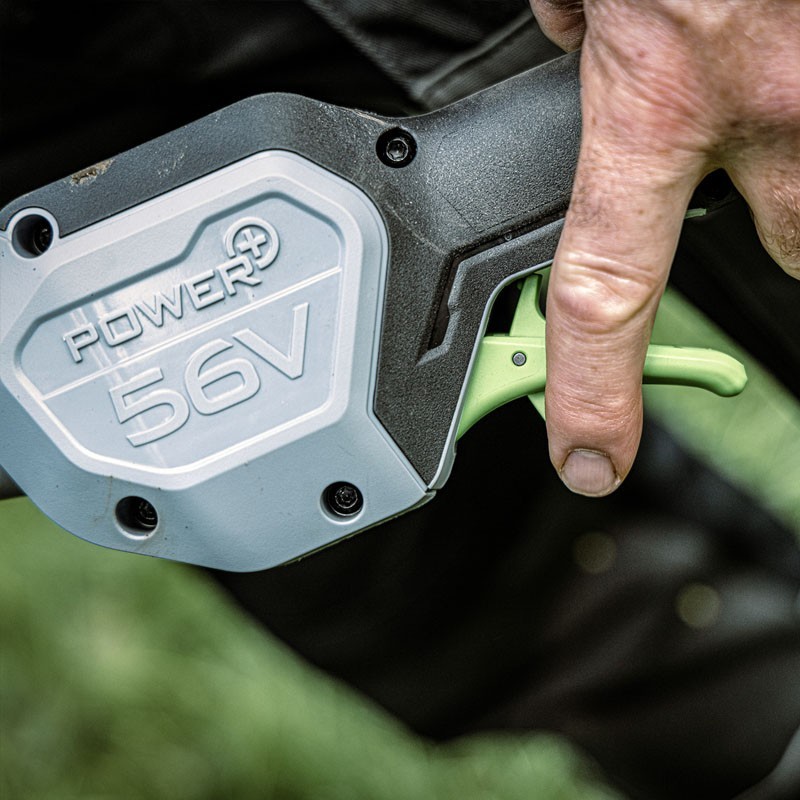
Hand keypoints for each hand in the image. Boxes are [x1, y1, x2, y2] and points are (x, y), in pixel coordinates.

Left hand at [528, 0, 799, 495]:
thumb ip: (589, 19)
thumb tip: (584, 33)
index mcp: (658, 92)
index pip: (603, 287)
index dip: (594, 391)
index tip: (591, 459)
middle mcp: (775, 102)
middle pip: (785, 244)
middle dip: (769, 219)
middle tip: (751, 158)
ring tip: (780, 79)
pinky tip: (782, 40)